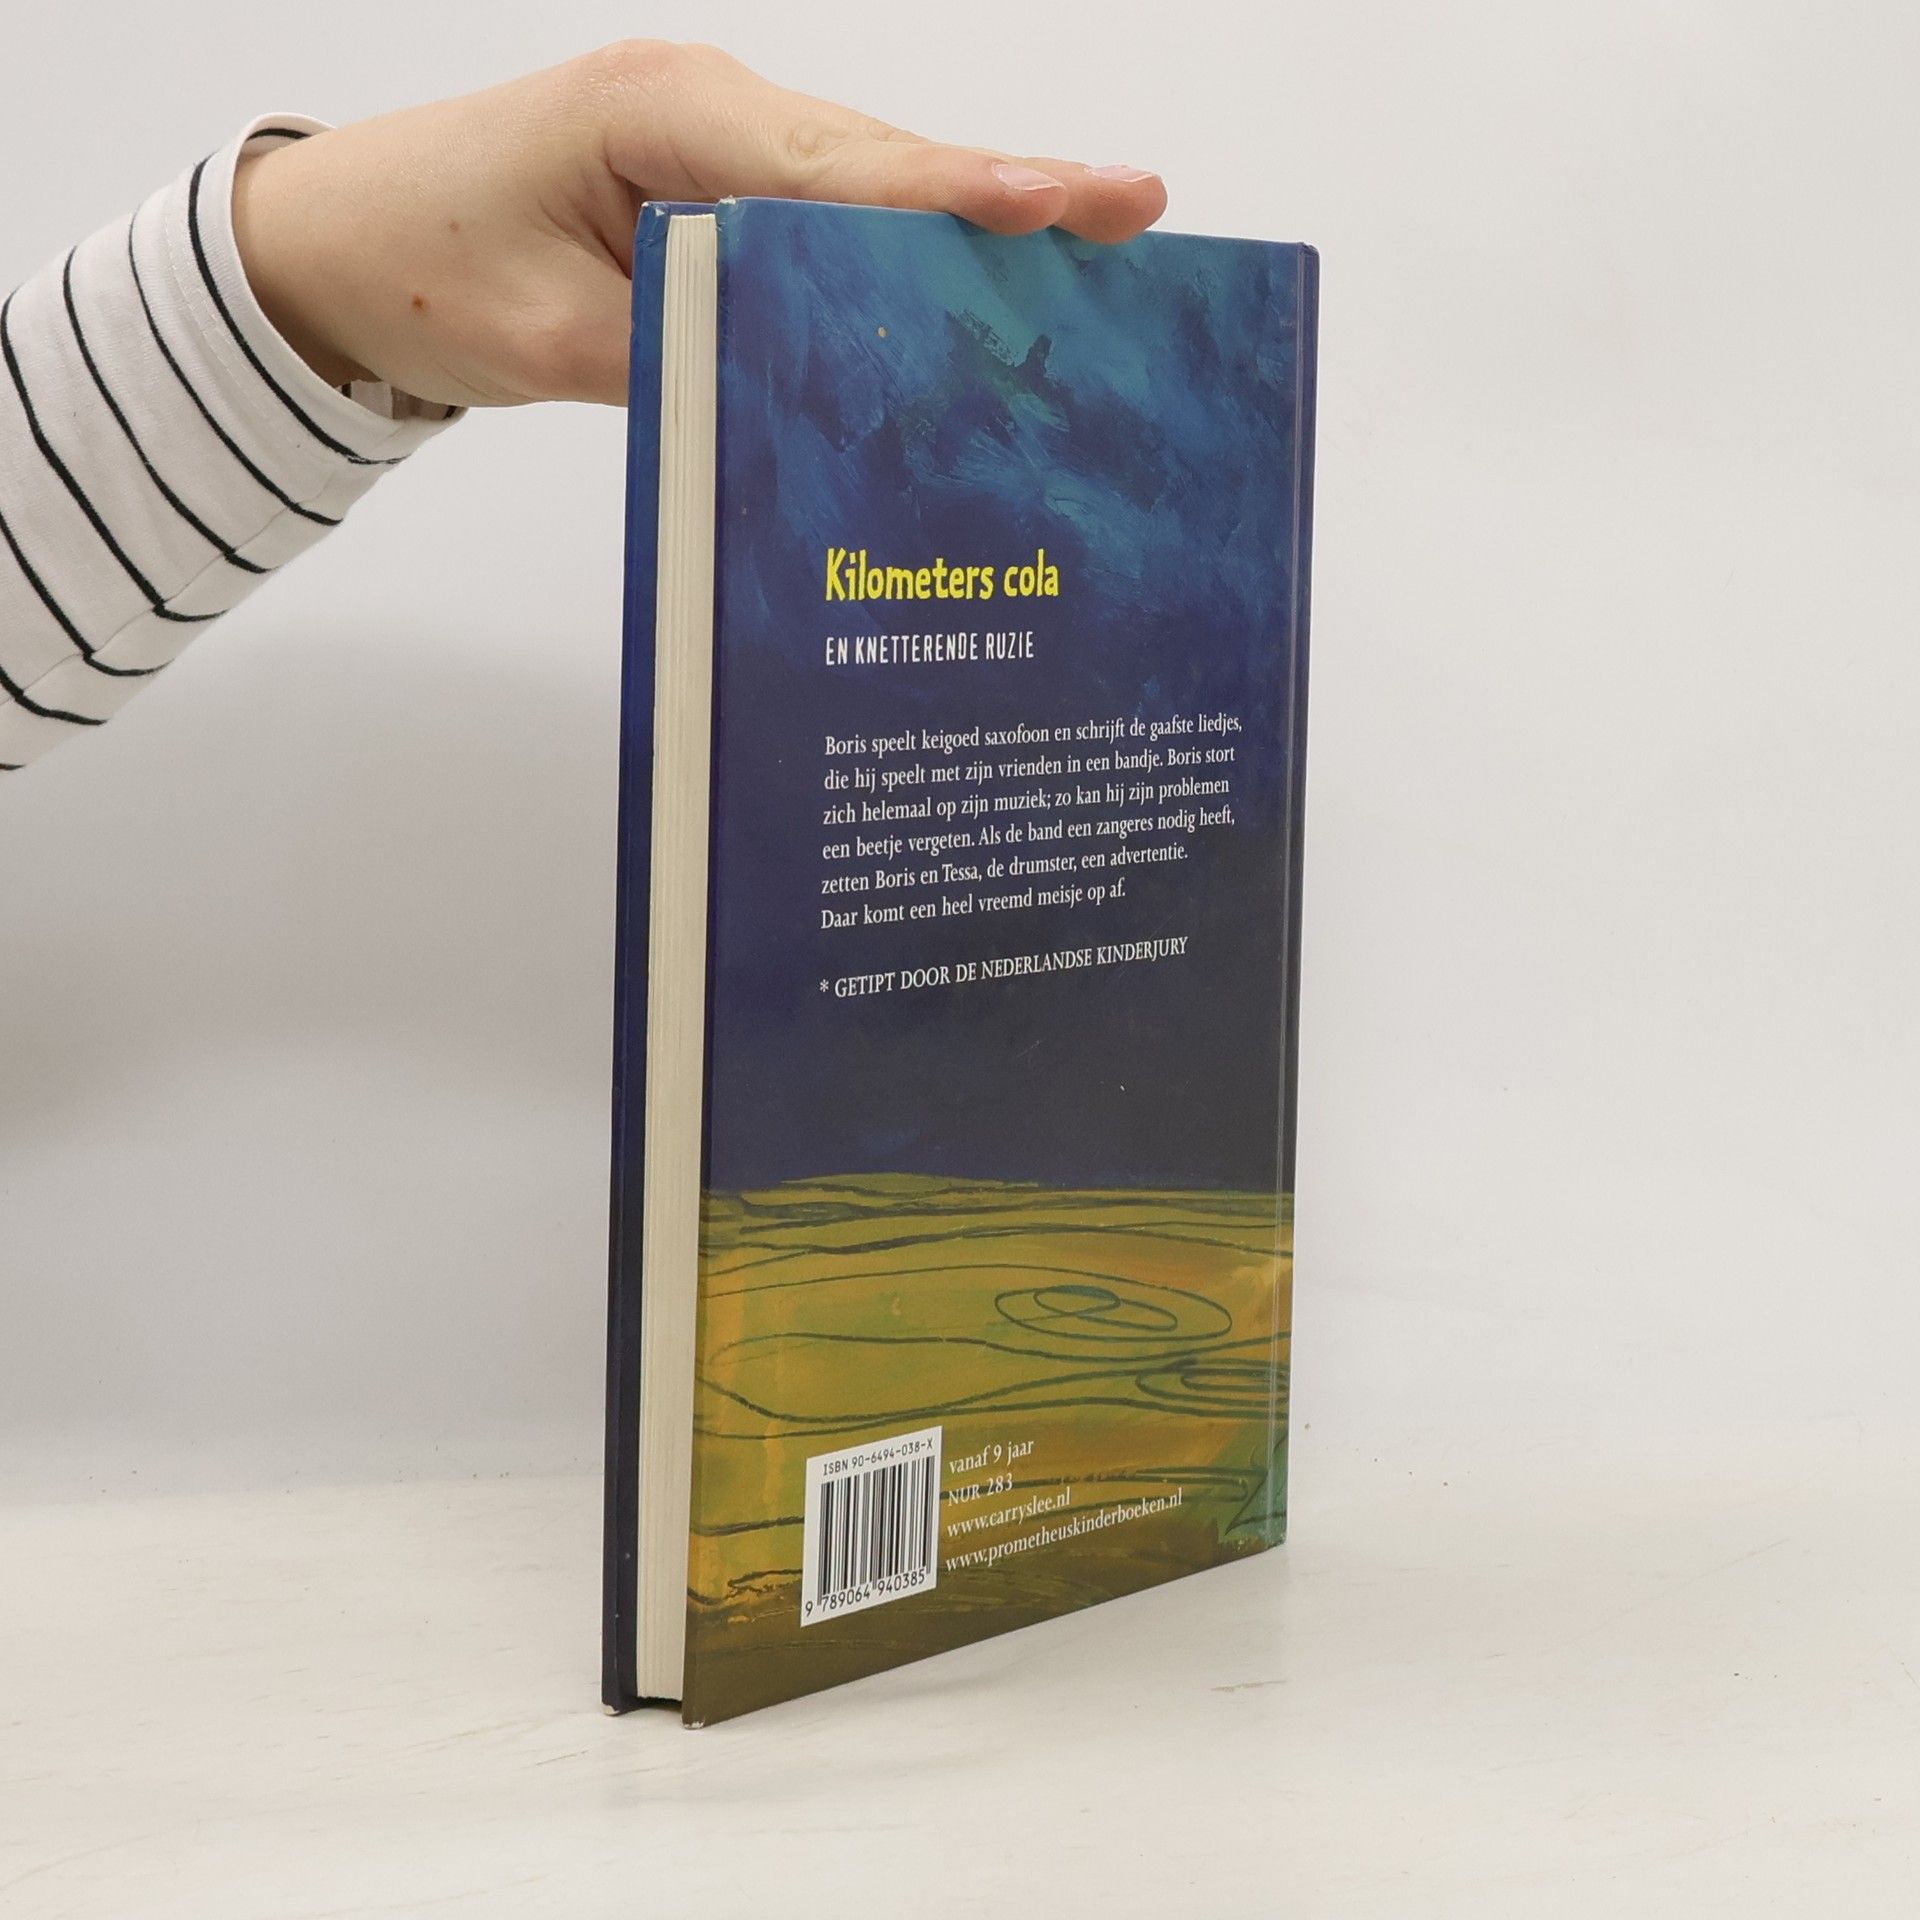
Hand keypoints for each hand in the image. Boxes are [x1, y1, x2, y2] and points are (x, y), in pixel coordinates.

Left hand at [231, 42, 1167, 408]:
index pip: (836, 168)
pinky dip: (907, 251)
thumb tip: (802, 393)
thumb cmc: (423, 267)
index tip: (1062, 202)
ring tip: (1103, 243)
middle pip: (883, 158)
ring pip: (871, 184)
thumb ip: (680, 356)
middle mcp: (710, 108)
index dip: (954, 194)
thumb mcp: (549, 336)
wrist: (342, 247)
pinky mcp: (719, 191)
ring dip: (975, 220)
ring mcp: (719, 145)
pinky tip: (984, 284)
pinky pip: (833, 217)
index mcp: (664, 114)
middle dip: (1010, 191)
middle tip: (1139, 211)